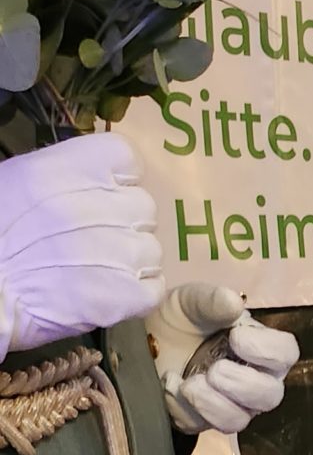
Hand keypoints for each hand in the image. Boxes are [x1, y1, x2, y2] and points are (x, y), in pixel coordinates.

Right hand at [0, 133, 163, 357]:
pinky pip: (153, 289)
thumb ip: (63, 181)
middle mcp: (98, 205)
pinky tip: (106, 297)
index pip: (125, 157)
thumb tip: (92, 190)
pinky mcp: (125, 296)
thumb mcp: (17, 184)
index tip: (102, 196)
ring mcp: (118, 251)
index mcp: (67, 169)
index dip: (118, 179)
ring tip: (94, 274)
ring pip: (150, 250)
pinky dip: (135, 295)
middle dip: (124, 225)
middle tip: (91, 243)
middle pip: (142, 207)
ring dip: (129, 263)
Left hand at [149, 281, 300, 435]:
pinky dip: (181, 406)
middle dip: (243, 386)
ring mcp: (228, 405)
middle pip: (270, 396)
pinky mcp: (199, 420)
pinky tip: (170, 383)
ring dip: (213, 404)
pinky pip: (199, 424)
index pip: (285, 354)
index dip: (267, 351)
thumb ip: (213, 300)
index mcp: (260, 348)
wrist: (144, 336)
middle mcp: (253, 381)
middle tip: (214, 370)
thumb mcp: (192, 300)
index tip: (235, 337)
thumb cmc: (180, 317)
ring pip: (238, 420)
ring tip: (189, 384)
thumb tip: (234, 303)